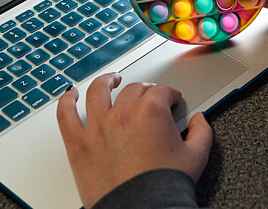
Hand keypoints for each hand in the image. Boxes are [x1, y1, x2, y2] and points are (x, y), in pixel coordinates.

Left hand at [56, 74, 211, 207]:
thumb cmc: (164, 186)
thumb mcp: (196, 156)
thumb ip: (202, 132)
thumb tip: (200, 120)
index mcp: (151, 111)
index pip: (162, 91)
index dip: (171, 95)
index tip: (172, 101)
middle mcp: (123, 113)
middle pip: (133, 90)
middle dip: (145, 90)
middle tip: (148, 95)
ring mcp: (97, 127)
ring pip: (98, 91)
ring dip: (106, 81)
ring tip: (110, 80)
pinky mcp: (78, 144)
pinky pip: (66, 114)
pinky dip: (66, 101)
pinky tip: (70, 95)